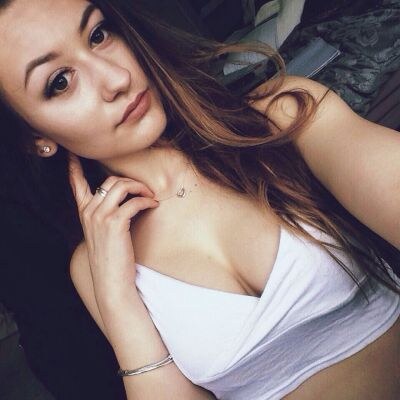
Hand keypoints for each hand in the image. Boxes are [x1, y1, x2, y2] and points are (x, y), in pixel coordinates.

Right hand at [68, 152, 158, 298]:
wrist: (111, 281)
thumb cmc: (111, 257)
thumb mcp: (102, 233)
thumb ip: (105, 215)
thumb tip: (123, 201)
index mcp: (84, 213)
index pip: (77, 185)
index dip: (75, 168)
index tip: (73, 155)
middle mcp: (89, 211)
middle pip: (111, 181)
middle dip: (130, 181)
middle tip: (144, 190)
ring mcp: (100, 216)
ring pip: (122, 187)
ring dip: (140, 188)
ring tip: (150, 195)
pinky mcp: (115, 223)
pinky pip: (134, 202)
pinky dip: (146, 201)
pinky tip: (153, 205)